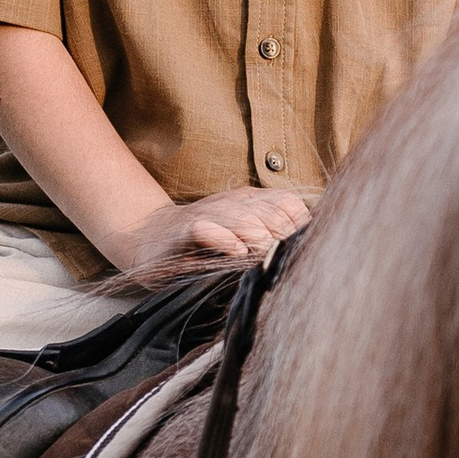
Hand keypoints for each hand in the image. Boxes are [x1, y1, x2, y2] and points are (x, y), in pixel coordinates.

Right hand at [113, 184, 312, 268]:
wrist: (151, 238)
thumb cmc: (204, 241)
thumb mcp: (242, 234)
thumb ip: (272, 235)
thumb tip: (307, 245)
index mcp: (252, 202)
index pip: (288, 203)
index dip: (299, 224)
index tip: (301, 246)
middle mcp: (233, 203)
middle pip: (270, 212)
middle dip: (282, 234)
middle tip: (284, 255)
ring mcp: (210, 214)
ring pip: (243, 218)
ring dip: (257, 235)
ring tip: (263, 252)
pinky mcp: (186, 229)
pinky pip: (208, 229)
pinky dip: (224, 239)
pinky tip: (236, 251)